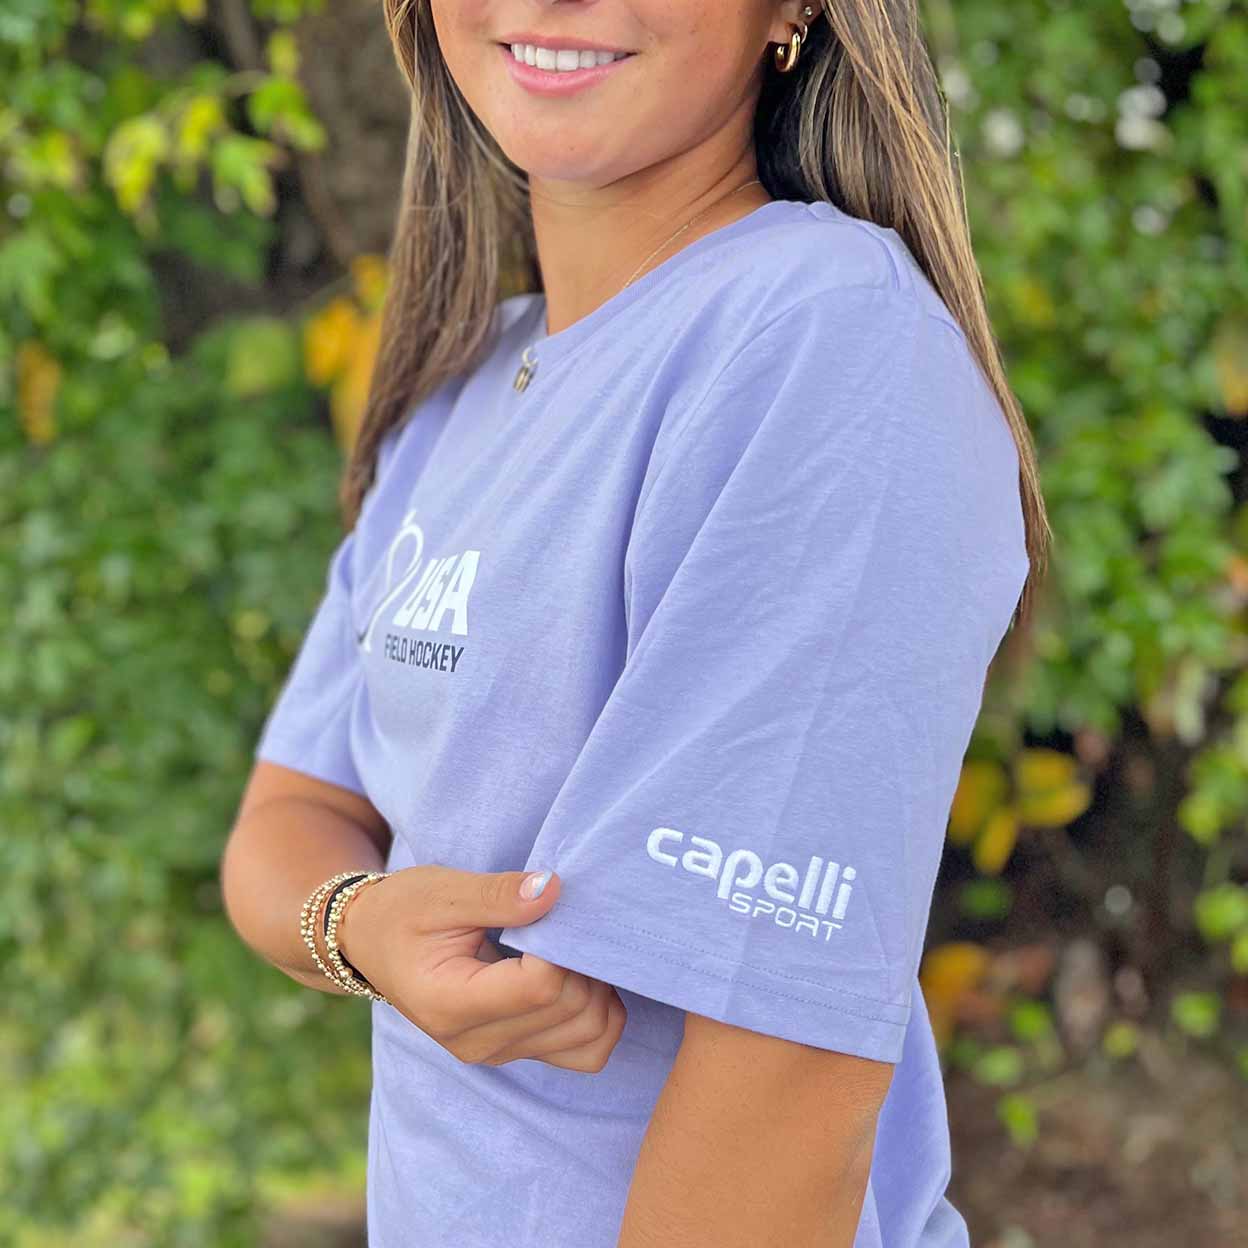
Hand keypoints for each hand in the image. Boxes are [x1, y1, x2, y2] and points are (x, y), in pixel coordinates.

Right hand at [336, 864, 626, 1072]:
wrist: (372, 942)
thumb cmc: (404, 910)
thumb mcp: (443, 891)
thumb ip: (499, 894)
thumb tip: (554, 889)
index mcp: (450, 1004)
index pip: (541, 987)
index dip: (562, 945)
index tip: (549, 910)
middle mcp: (477, 1042)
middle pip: (572, 1012)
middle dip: (585, 963)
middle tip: (566, 923)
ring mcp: (499, 1053)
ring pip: (590, 1038)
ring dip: (599, 989)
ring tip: (571, 948)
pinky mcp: (516, 1051)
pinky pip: (585, 1051)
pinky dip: (599, 1015)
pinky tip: (578, 976)